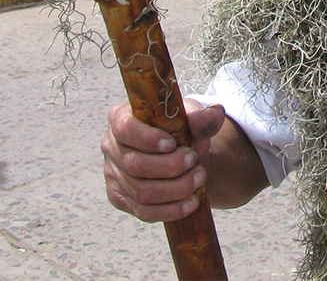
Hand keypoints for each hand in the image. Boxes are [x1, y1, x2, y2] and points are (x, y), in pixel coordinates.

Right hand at [102, 99, 225, 222]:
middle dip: (170, 167)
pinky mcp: (120, 199)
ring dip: (175, 189)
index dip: (147, 139)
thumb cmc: (178, 129)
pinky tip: (192, 202)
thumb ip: (201, 117)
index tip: (173, 144)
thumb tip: (215, 114)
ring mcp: (113, 175)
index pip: (125, 129)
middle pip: (135, 165)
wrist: (178, 153)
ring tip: (198, 178)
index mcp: (120, 118)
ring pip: (141, 192)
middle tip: (194, 161)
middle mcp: (111, 147)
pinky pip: (144, 211)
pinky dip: (171, 210)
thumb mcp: (189, 118)